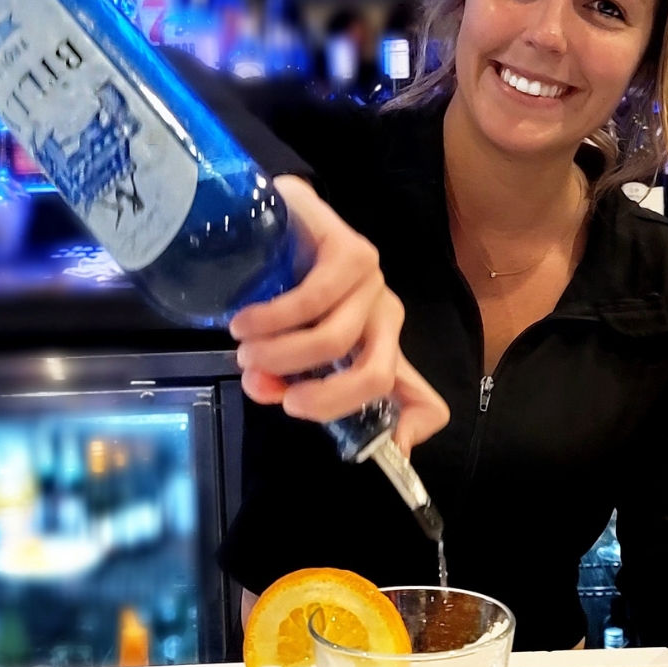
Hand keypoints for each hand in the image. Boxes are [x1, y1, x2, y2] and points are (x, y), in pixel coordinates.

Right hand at [229, 175, 449, 453]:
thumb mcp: (286, 345)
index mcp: (379, 349)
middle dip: (319, 398)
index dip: (414, 429)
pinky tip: (244, 321)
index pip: (424, 399)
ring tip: (244, 349)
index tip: (389, 450)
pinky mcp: (351, 250)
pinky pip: (313, 300)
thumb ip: (283, 379)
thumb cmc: (278, 288)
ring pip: (335, 341)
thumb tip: (265, 391)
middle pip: (376, 378)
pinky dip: (271, 319)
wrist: (266, 216)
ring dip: (278, 354)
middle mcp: (385, 318)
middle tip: (268, 388)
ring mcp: (372, 283)